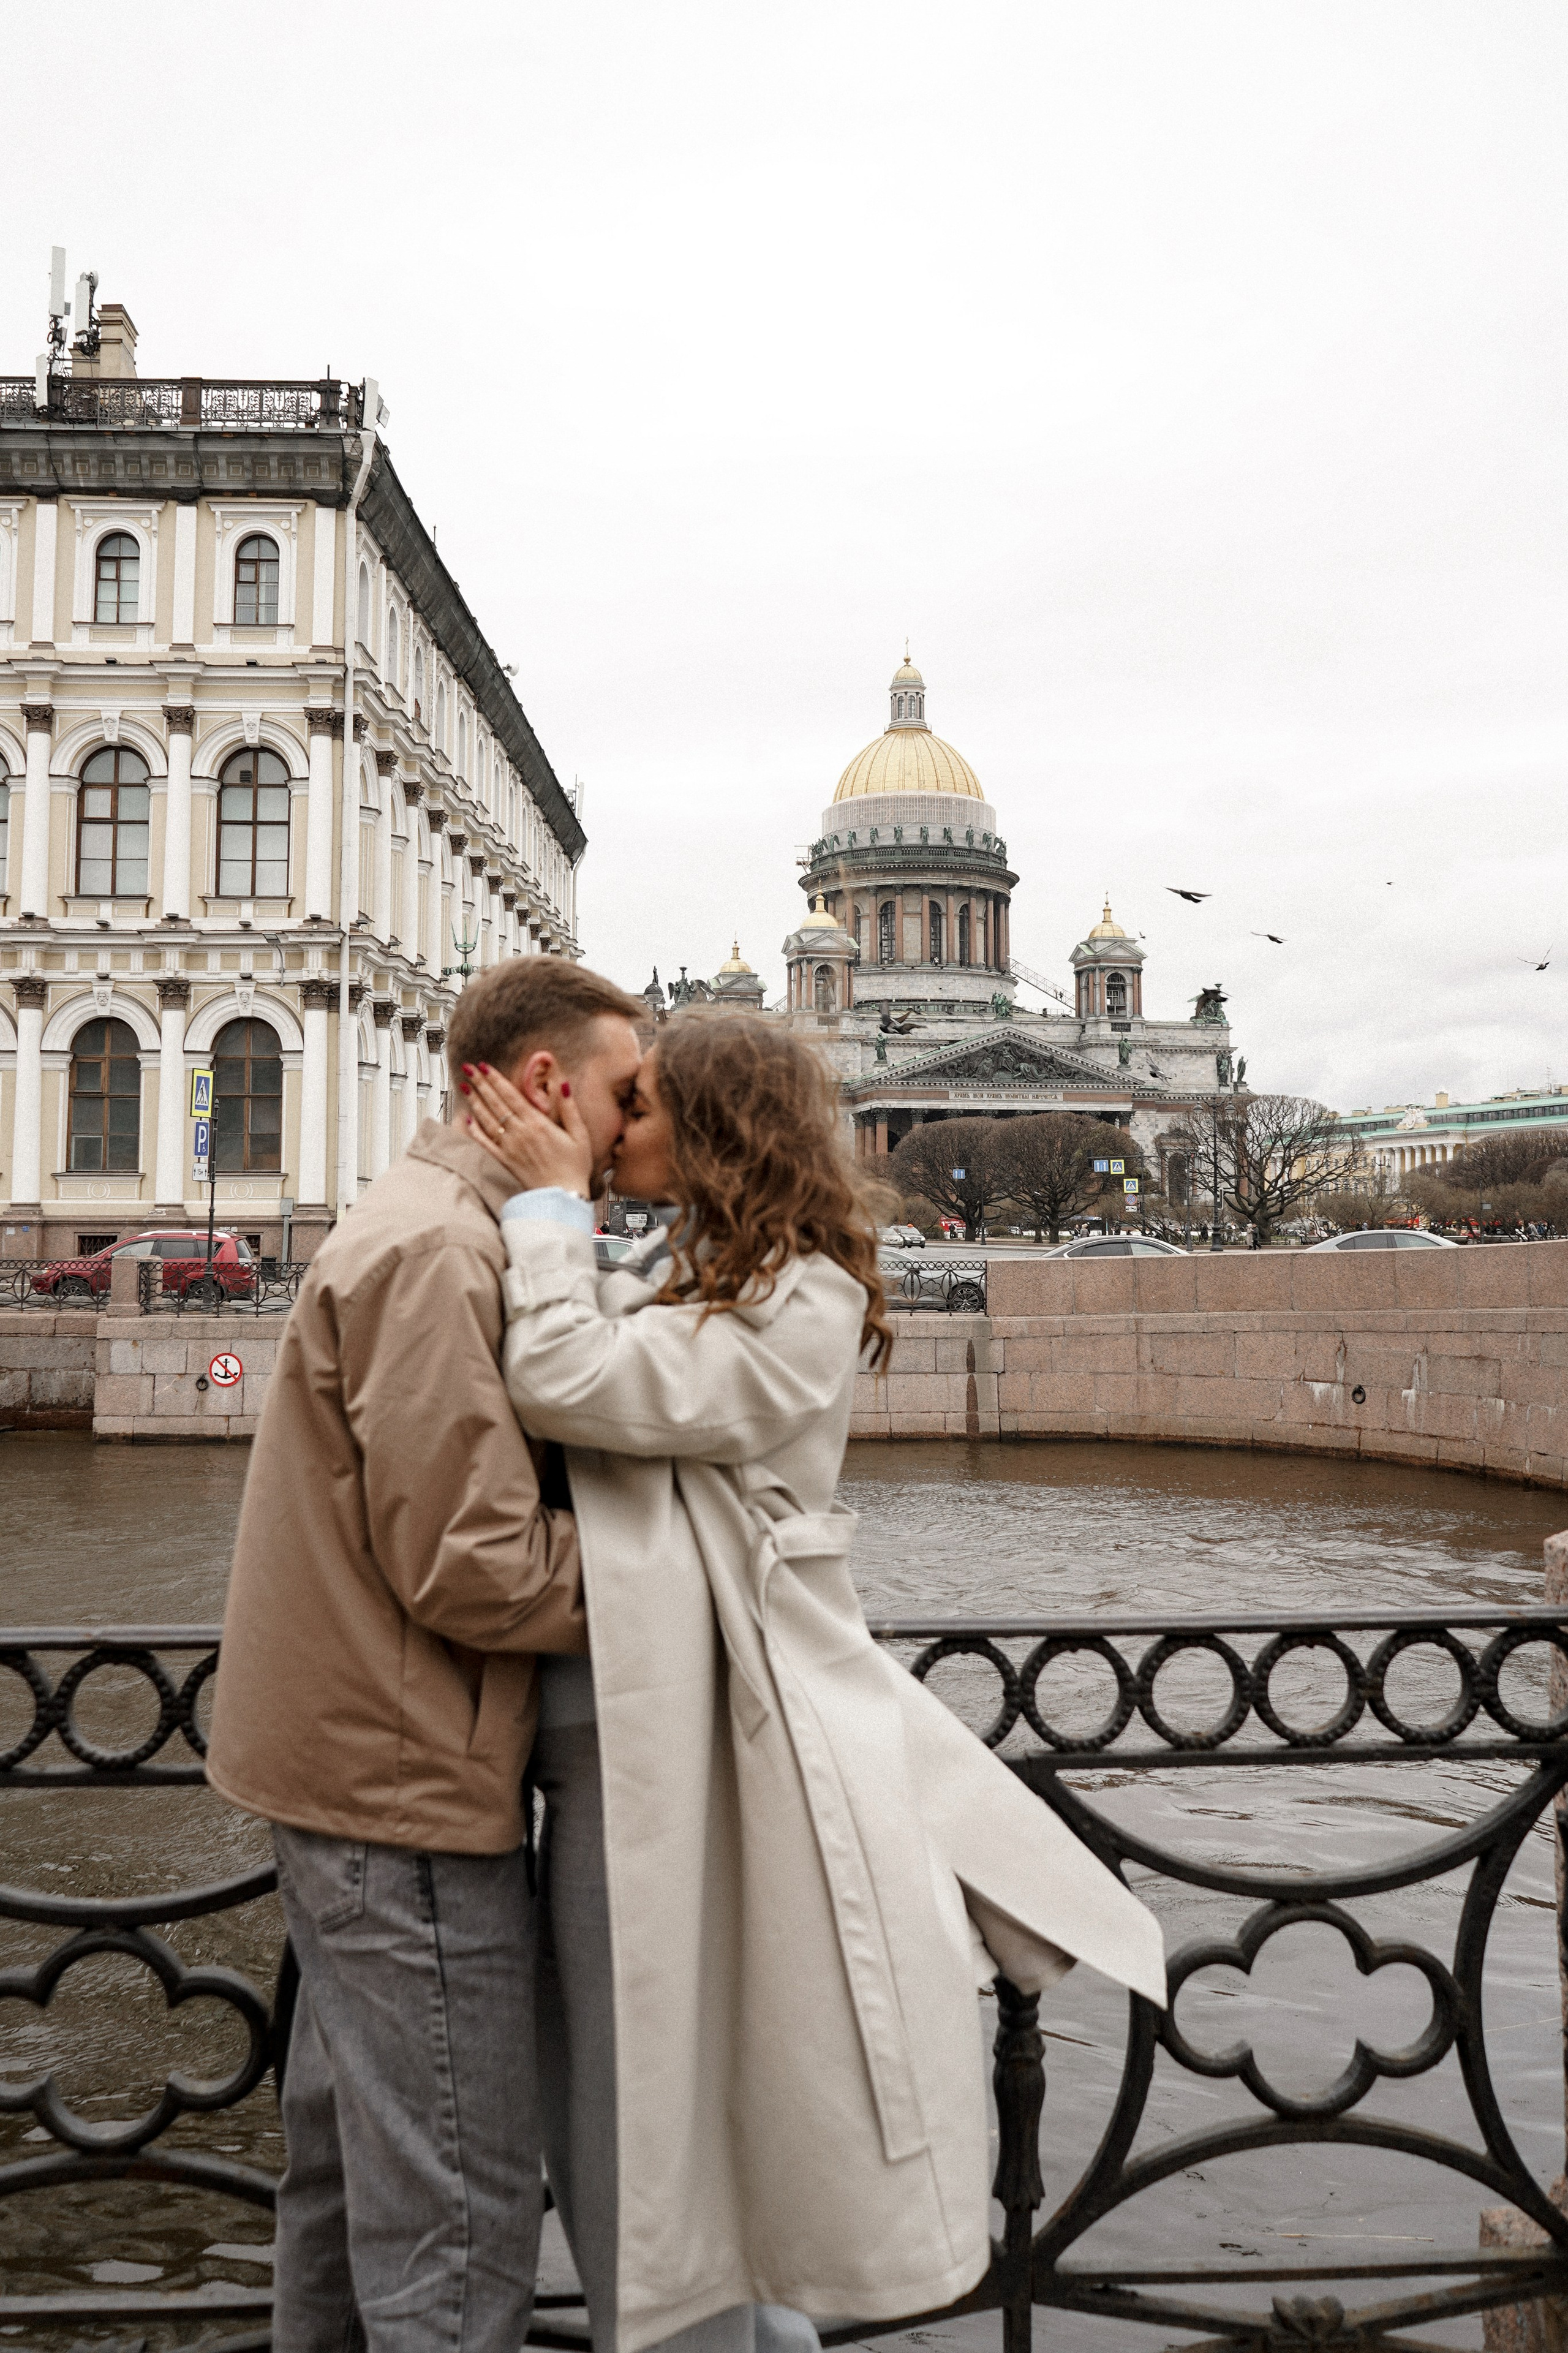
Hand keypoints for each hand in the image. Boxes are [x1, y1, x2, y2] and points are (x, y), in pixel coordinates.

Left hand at [463, 1063, 594, 1196]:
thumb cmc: (573, 1167)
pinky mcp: (505, 1161)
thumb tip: (562, 1083)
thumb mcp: (579, 1134)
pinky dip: (475, 1131)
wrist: (561, 1197)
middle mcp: (520, 1134)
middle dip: (480, 1084)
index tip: (485, 1067)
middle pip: (495, 1103)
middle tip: (468, 1069)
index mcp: (537, 1124)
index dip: (496, 1079)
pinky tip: (468, 1120)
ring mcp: (510, 1147)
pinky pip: (485, 1143)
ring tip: (465, 1087)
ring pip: (487, 1120)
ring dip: (475, 1102)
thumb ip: (569, 1107)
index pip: (511, 1095)